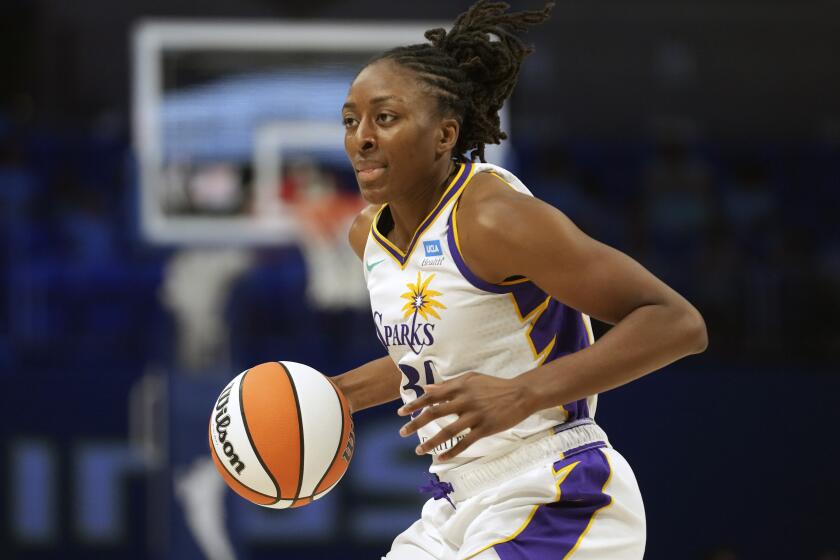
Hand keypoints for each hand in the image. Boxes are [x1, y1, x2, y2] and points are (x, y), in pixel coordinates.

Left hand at [397, 372, 532, 459]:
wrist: (520, 394)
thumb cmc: (494, 385)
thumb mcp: (471, 378)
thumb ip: (449, 385)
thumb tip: (427, 389)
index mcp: (459, 387)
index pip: (432, 396)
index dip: (415, 404)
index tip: (401, 413)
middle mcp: (464, 400)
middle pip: (435, 413)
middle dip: (416, 423)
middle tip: (402, 433)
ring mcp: (475, 415)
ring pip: (448, 431)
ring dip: (431, 442)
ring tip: (419, 451)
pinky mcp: (485, 428)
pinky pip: (465, 442)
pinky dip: (452, 451)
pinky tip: (442, 458)